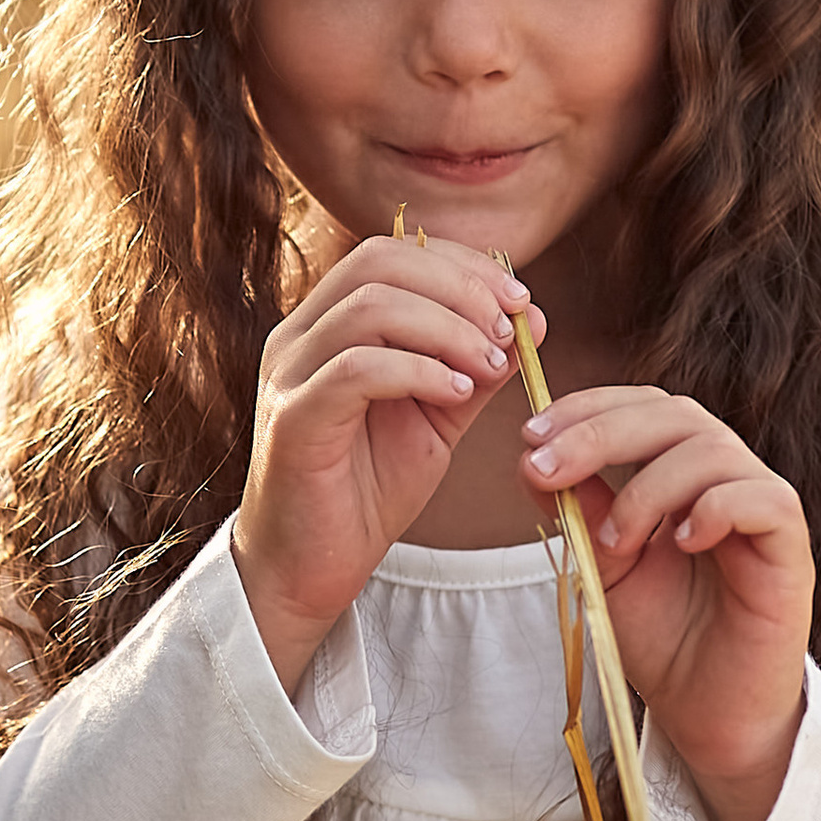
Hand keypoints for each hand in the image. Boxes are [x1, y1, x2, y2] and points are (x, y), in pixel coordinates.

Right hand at [234, 236, 536, 694]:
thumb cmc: (365, 489)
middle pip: (379, 262)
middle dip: (460, 287)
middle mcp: (299, 336)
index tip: (519, 300)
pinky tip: (457, 395)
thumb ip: (474, 367)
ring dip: (447, 328)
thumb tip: (530, 319)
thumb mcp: (437, 416)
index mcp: (328, 324)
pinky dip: (418, 371)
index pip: (393, 252)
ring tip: (490, 367)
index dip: (462, 264)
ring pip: (370, 307)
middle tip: (510, 330)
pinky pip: (357, 368)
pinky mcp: (293, 420)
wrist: (311, 568)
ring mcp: (290, 374)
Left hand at [524, 387, 811, 820]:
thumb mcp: (604, 567)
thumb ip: (580, 512)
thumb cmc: (663, 639)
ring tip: (617, 544)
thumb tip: (531, 460)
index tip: (530, 436)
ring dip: (648, 488)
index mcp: (681, 473)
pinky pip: (763, 499)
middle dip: (601, 433)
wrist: (706, 711)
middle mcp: (725, 478)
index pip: (644, 408)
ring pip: (713, 450)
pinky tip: (680, 543)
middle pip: (675, 415)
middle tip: (548, 467)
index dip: (589, 408)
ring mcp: (761, 508)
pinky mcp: (791, 547)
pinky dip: (715, 509)